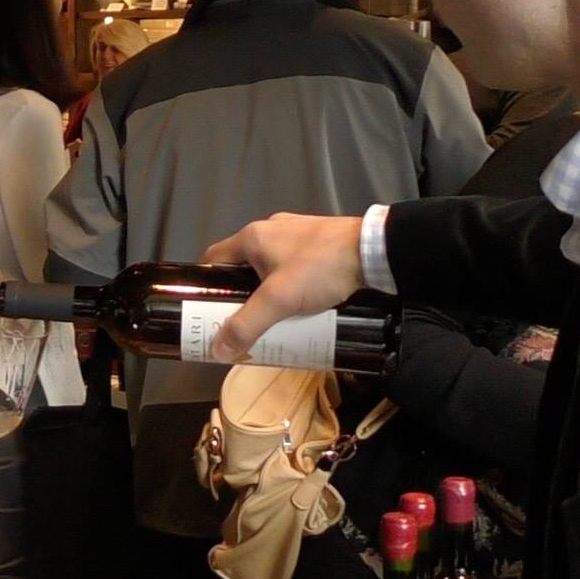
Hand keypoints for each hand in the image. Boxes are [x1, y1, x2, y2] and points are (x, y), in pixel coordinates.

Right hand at [200, 213, 365, 362]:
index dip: (205, 284)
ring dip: (265, 288)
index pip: (213, 259)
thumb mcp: (279, 301)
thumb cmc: (320, 269)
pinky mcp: (318, 239)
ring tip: (272, 315)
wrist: (374, 251)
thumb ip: (247, 326)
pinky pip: (292, 262)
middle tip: (241, 320)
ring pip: (268, 264)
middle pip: (241, 264)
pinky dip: (289, 281)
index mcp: (251, 237)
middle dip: (238, 292)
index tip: (206, 309)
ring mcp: (296, 232)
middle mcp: (269, 229)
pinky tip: (300, 301)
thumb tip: (217, 349)